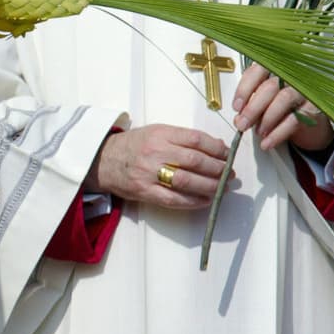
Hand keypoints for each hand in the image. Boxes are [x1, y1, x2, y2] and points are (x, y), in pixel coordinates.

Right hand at [86, 124, 231, 208]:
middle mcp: (155, 152)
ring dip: (210, 186)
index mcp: (160, 134)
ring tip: (222, 187)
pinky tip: (206, 199)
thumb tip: (216, 147)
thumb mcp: (156, 132)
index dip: (217, 148)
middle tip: (229, 173)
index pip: (196, 139)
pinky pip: (175, 199)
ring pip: (188, 181)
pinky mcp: (146, 192)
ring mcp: (150, 173)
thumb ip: (183, 138)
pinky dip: (194, 201)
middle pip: (195, 161)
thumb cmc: (134, 145)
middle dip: (218, 169)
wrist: (103, 160)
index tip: (227, 154)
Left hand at [232, 63, 333, 152]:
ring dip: (267, 119)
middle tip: (242, 124)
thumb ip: (250, 108)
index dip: (244, 89)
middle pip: (270, 87)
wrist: (310, 125)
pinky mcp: (313, 108)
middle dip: (253, 108)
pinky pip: (295, 119)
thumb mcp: (264, 106)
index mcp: (274, 72)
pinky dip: (278, 133)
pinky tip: (268, 142)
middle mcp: (291, 77)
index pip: (257, 71)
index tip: (237, 106)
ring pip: (284, 99)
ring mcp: (304, 91)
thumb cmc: (283, 110)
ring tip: (258, 132)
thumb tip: (238, 119)